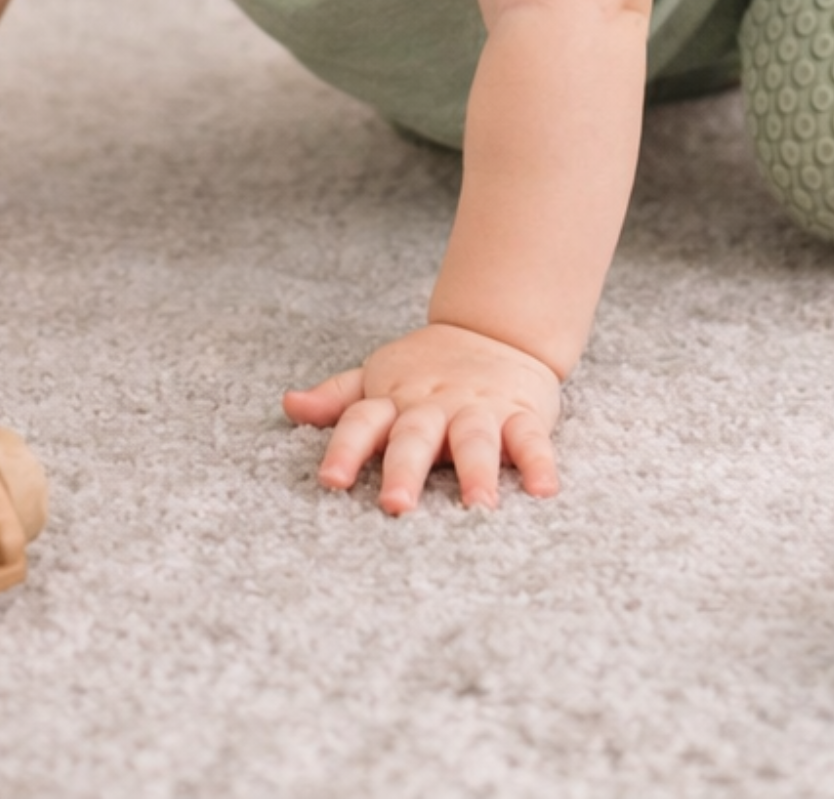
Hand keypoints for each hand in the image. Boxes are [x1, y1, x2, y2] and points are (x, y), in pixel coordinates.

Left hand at [282, 322, 561, 513]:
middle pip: (416, 435)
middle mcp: (435, 405)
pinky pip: (531, 439)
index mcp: (396, 399)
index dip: (346, 449)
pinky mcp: (521, 414)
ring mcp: (479, 408)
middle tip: (397, 506)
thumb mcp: (380, 378)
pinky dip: (539, 463)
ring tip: (478, 507)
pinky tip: (543, 490)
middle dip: (406, 469)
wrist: (496, 328)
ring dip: (477, 472)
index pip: (363, 421)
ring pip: (475, 439)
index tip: (330, 480)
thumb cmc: (428, 369)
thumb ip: (339, 397)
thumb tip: (290, 405)